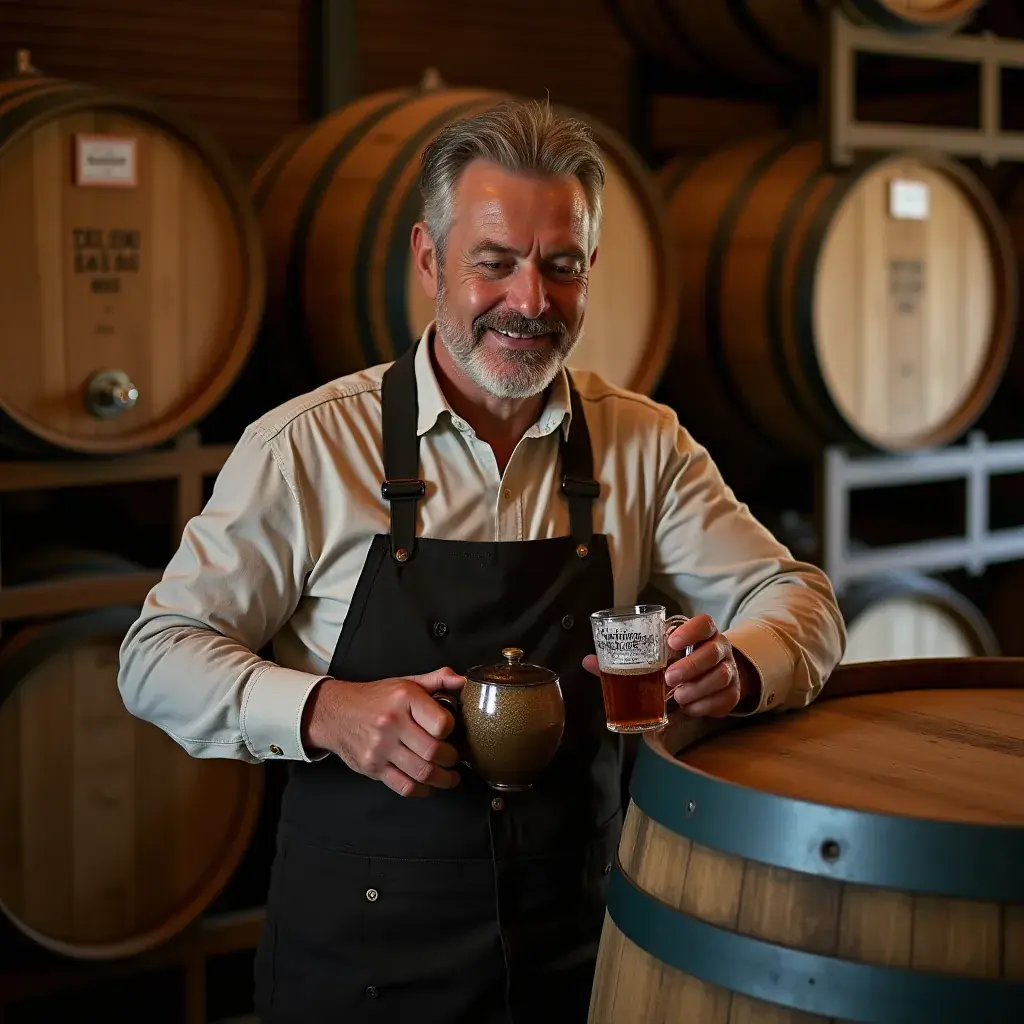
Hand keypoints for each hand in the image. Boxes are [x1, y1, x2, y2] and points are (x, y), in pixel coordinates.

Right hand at [301, 667, 465, 797]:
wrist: (335, 713)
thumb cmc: (375, 698)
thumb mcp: (406, 682)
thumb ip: (438, 679)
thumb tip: (463, 681)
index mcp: (404, 698)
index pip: (442, 723)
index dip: (452, 730)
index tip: (452, 733)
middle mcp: (391, 723)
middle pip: (433, 752)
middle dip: (451, 759)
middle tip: (454, 759)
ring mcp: (380, 748)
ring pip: (422, 773)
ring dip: (443, 779)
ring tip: (450, 777)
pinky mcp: (372, 767)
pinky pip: (404, 787)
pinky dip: (422, 790)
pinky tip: (429, 785)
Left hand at [664, 614, 754, 717]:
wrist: (715, 674)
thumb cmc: (687, 659)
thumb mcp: (677, 649)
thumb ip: (663, 649)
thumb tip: (635, 656)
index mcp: (707, 633)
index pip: (704, 624)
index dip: (689, 632)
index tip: (672, 643)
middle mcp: (721, 649)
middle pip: (712, 653)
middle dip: (690, 667)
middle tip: (669, 677)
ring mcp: (730, 670)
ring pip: (720, 678)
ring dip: (695, 689)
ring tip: (677, 695)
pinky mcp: (732, 693)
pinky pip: (721, 700)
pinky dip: (701, 705)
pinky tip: (688, 705)